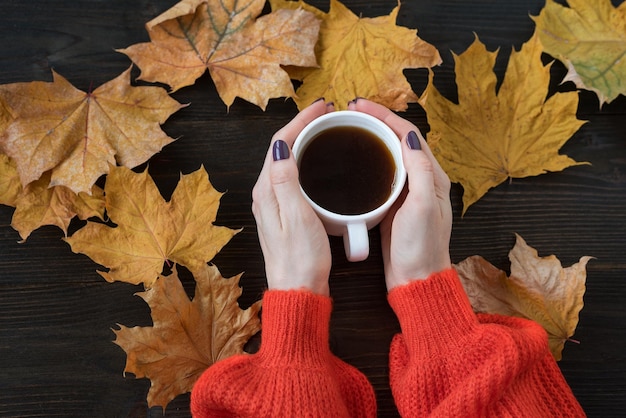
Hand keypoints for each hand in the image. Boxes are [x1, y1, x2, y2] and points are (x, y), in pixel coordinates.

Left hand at [251, 99, 333, 295]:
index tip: (323, 107)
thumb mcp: (297, 216)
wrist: (298, 290)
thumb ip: (286, 181)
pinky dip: (307, 161)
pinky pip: (293, 176)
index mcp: (267, 191)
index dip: (300, 120)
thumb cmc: (301, 258)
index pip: (280, 144)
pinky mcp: (285, 213)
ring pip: (287, 161)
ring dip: (304, 142)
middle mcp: (266, 194)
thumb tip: (282, 147)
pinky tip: (321, 163)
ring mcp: (274, 204)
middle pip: (282, 149)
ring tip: (327, 131)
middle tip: (328, 114)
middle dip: (303, 126)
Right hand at [348, 99, 451, 290]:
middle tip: (349, 112)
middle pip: (397, 139)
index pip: (408, 133)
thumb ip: (418, 170)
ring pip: (387, 154)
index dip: (384, 115)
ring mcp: (406, 191)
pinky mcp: (392, 204)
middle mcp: (420, 179)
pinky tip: (351, 161)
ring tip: (348, 128)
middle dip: (375, 121)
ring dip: (370, 137)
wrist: (415, 279)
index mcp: (431, 175)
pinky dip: (367, 159)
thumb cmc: (421, 246)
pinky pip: (380, 173)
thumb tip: (408, 136)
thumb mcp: (422, 206)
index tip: (359, 107)